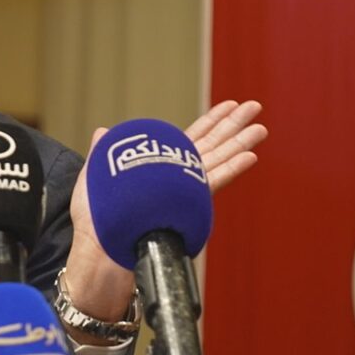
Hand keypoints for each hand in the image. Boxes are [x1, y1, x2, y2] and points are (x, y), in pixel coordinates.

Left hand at [63, 101, 268, 323]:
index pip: (190, 139)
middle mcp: (177, 178)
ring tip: (260, 128)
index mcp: (160, 168)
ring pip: (217, 161)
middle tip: (255, 106)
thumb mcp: (95, 179)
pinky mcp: (186, 204)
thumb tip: (103, 131)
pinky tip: (250, 156)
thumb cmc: (96, 219)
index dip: (210, 121)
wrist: (101, 249)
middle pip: (212, 146)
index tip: (228, 105)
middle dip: (233, 125)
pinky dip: (231, 168)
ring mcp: (184, 191)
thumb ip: (103, 153)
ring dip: (239, 143)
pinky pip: (211, 182)